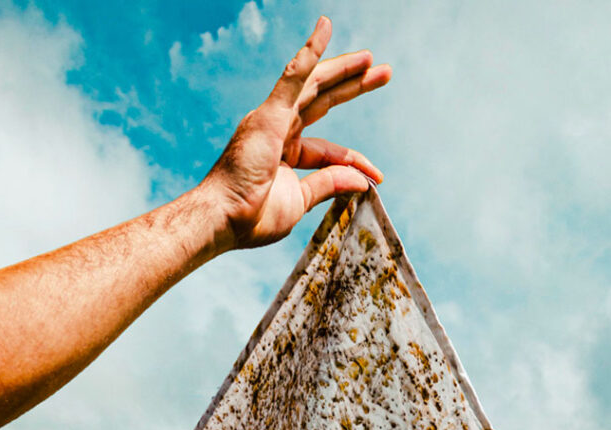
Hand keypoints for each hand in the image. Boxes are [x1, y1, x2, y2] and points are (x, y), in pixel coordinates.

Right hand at [204, 16, 390, 248]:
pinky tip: (325, 29)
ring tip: (372, 59)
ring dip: (343, 69)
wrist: (226, 220)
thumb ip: (329, 185)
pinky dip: (309, 53)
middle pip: (324, 101)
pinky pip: (293, 77)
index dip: (356, 161)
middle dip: (354, 86)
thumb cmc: (253, 217)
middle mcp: (280, 130)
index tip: (377, 177)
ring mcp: (273, 120)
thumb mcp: (300, 201)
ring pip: (314, 85)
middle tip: (384, 73)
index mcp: (286, 154)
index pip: (329, 150)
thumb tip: (363, 182)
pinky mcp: (269, 115)